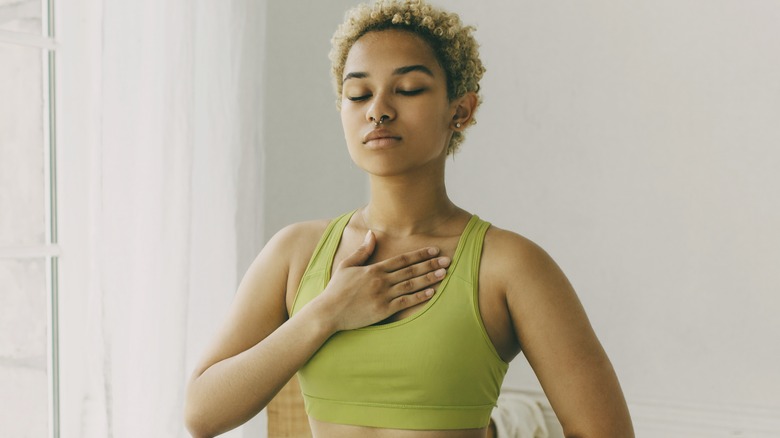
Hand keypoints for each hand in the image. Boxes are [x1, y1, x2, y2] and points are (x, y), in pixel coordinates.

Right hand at [313, 230, 449, 331]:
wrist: (328, 312)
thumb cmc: (336, 289)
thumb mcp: (347, 265)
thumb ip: (362, 250)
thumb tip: (372, 233)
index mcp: (374, 269)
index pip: (402, 259)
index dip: (420, 254)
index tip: (434, 250)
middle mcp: (381, 280)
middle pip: (411, 270)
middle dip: (431, 264)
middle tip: (447, 260)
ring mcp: (383, 295)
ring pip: (411, 285)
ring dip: (429, 278)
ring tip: (444, 273)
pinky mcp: (383, 310)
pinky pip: (406, 302)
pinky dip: (420, 296)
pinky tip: (432, 292)